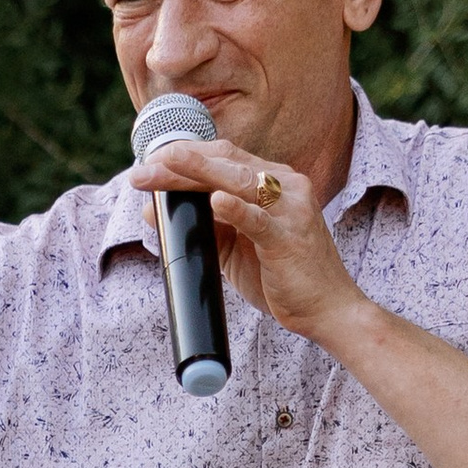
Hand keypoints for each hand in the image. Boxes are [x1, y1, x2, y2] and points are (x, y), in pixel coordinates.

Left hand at [129, 134, 366, 349]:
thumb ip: (201, 226)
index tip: (148, 163)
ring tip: (162, 170)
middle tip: (140, 171)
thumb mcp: (233, 248)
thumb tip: (152, 209)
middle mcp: (286, 186)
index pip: (224, 157)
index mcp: (274, 182)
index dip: (184, 156)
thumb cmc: (279, 278)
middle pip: (225, 162)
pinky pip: (260, 219)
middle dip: (179, 163)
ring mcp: (291, 209)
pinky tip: (214, 201)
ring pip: (239, 181)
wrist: (327, 310)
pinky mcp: (290, 239)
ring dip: (195, 174)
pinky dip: (236, 209)